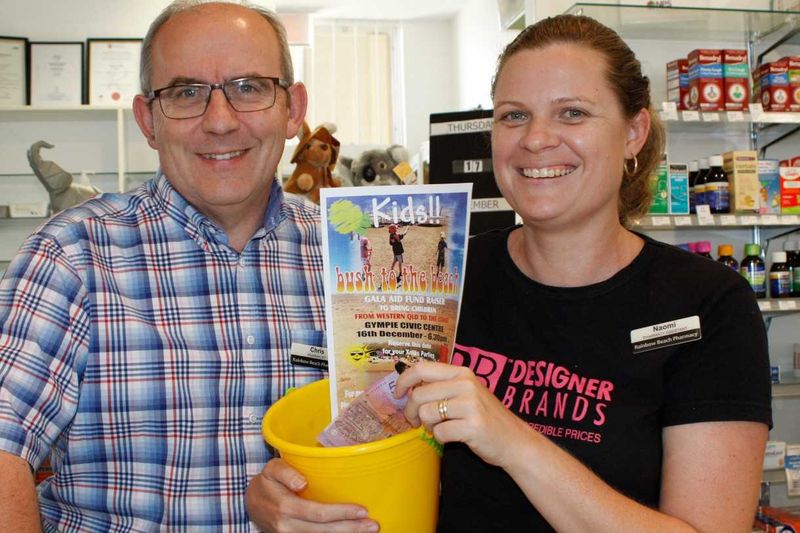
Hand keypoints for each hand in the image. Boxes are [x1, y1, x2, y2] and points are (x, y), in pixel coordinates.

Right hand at [246, 458, 378, 532]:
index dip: (341, 513)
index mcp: (285, 507)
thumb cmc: (267, 482)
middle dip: (350, 529)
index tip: (362, 510)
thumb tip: (302, 483)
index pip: (317, 513)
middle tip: (373, 525)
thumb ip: (286, 472)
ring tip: (367, 531)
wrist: (251, 503)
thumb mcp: (271, 469)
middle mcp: (287, 527)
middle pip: (323, 531)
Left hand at [395, 361, 531, 468]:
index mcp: (461, 372)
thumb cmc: (485, 417)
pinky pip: (440, 432)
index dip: (403, 380)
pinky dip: (440, 438)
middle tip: (416, 421)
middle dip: (411, 412)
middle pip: (419, 394)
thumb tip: (408, 388)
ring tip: (439, 428)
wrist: (514, 440)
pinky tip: (452, 437)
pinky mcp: (473, 426)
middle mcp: (465, 384)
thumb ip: (442, 386)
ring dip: (427, 426)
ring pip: (427, 414)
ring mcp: (470, 404)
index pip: (421, 368)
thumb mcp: (466, 393)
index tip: (397, 394)